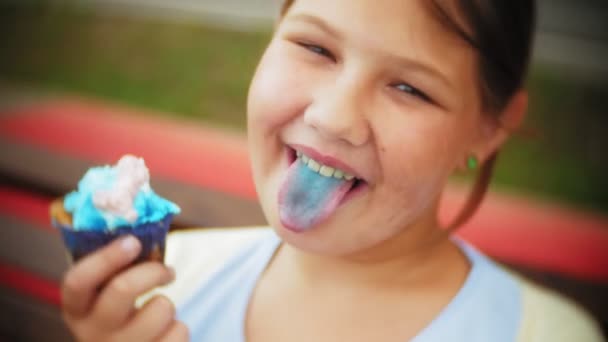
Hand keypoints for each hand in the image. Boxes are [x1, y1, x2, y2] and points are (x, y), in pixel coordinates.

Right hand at [61, 235, 188, 340]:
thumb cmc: (120, 319)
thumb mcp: (105, 299)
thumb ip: (115, 271)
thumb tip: (138, 229)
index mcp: (77, 310)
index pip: (78, 281)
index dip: (106, 257)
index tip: (133, 241)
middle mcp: (92, 333)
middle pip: (122, 289)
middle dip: (153, 271)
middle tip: (167, 271)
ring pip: (160, 308)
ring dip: (167, 304)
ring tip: (158, 313)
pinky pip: (179, 331)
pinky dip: (179, 328)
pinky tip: (164, 335)